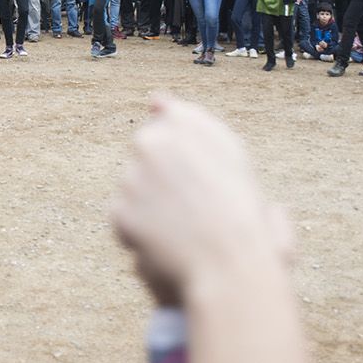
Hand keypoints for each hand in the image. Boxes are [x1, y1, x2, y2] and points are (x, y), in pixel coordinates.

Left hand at [114, 95, 290, 304]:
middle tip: (191, 204)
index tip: (198, 177)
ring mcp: (131, 178)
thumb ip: (190, 120)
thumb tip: (155, 99)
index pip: (165, 123)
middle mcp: (152, 144)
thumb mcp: (229, 154)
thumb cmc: (244, 212)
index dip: (182, 153)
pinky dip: (139, 230)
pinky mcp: (118, 210)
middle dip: (160, 174)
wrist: (231, 263)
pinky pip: (123, 217)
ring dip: (149, 202)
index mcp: (184, 124)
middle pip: (145, 153)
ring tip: (184, 226)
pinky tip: (167, 242)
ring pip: (132, 186)